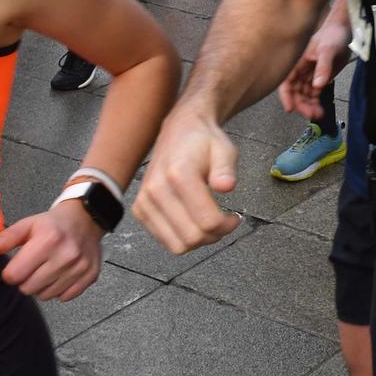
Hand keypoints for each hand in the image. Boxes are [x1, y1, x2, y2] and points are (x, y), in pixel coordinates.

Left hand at [0, 203, 102, 300]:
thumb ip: (8, 237)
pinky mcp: (90, 276)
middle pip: (29, 289)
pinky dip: (60, 289)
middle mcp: (65, 256)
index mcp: (47, 241)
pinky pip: (65, 297)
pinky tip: (60, 274)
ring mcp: (79, 268)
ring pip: (46, 295)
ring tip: (46, 270)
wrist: (87, 219)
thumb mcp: (28, 224)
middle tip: (32, 268)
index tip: (16, 266)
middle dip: (26, 280)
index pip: (15, 275)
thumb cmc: (53, 224)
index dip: (11, 273)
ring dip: (42, 286)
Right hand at [133, 103, 241, 253]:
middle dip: (215, 235)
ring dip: (199, 241)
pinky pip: (165, 241)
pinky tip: (192, 221)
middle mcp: (157, 189)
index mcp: (179, 174)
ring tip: (209, 222)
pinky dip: (182, 238)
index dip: (227, 226)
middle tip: (225, 222)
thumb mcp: (224, 149)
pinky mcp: (140, 209)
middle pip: (192, 238)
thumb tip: (226, 186)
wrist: (179, 130)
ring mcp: (145, 201)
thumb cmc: (204, 141)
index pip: (207, 221)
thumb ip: (226, 169)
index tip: (235, 217)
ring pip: (177, 245)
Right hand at [279, 14, 351, 122]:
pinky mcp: (319, 78)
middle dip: (301, 105)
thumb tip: (318, 85)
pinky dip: (316, 103)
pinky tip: (321, 110)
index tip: (290, 109)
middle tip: (312, 114)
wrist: (344, 31)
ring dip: (309, 106)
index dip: (286, 96)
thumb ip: (323, 67)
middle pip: (295, 92)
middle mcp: (300, 70)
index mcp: (297, 62)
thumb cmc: (333, 35)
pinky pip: (314, 94)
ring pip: (304, 95)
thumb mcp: (328, 50)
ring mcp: (309, 75)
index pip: (286, 82)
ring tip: (319, 114)